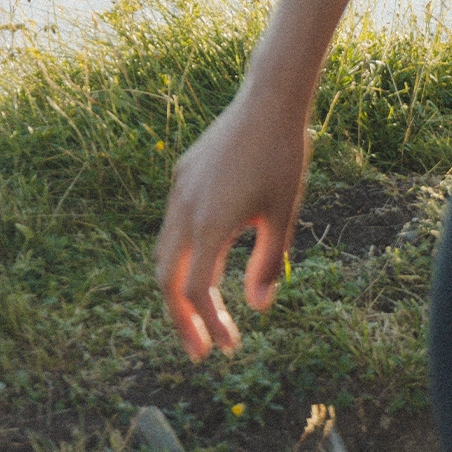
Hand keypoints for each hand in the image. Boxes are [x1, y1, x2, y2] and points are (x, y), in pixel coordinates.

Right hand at [154, 87, 313, 359]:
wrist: (269, 101)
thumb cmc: (284, 157)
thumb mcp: (284, 212)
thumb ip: (269, 261)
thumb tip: (260, 307)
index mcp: (209, 225)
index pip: (196, 291)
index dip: (208, 324)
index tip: (227, 348)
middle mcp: (184, 211)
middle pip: (169, 280)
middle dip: (184, 319)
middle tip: (203, 350)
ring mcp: (179, 192)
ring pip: (167, 253)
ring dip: (183, 287)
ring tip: (207, 313)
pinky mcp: (183, 176)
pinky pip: (175, 226)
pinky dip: (186, 254)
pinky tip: (210, 263)